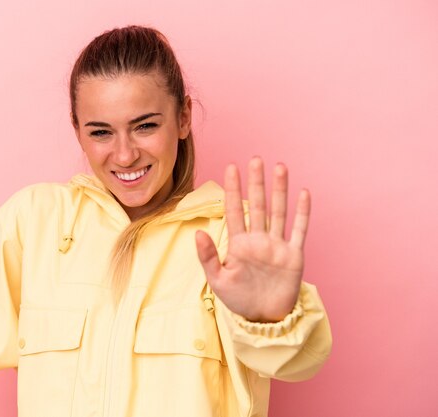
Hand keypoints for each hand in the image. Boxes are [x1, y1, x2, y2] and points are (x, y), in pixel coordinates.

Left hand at [195, 156, 309, 322]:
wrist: (262, 319)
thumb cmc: (238, 299)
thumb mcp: (217, 280)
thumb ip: (208, 256)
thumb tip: (197, 233)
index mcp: (239, 244)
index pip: (234, 210)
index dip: (232, 189)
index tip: (230, 168)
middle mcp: (258, 240)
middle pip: (257, 205)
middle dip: (256, 183)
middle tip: (255, 160)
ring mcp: (277, 246)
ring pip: (278, 212)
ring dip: (279, 190)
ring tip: (279, 167)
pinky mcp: (293, 256)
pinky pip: (299, 230)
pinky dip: (302, 213)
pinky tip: (303, 193)